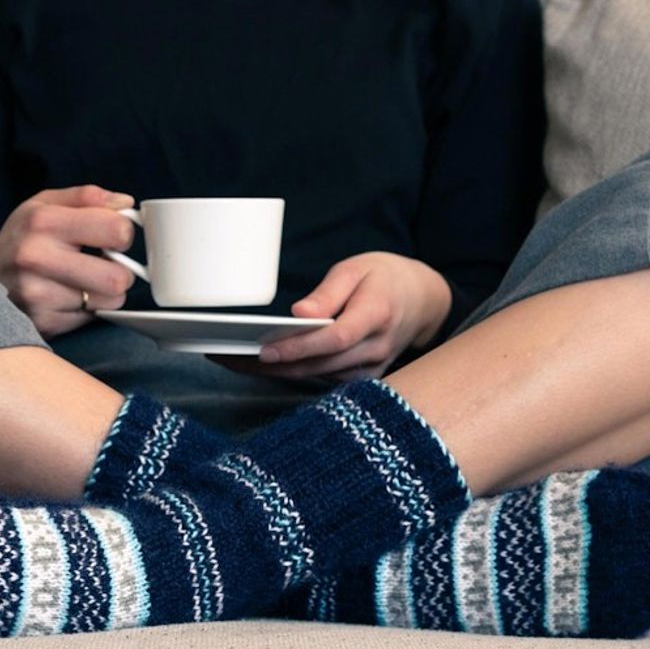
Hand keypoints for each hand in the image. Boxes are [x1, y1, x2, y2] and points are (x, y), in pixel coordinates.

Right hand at [0, 184, 135, 337]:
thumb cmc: (20, 238)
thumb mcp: (43, 204)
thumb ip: (86, 197)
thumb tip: (125, 204)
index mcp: (44, 221)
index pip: (116, 230)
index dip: (123, 234)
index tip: (112, 238)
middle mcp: (38, 258)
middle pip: (118, 277)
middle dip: (121, 272)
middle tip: (105, 265)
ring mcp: (38, 294)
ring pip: (110, 302)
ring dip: (106, 293)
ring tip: (86, 282)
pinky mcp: (42, 322)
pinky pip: (90, 319)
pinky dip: (86, 309)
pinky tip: (68, 297)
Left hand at [214, 252, 451, 382]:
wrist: (422, 300)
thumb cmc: (384, 278)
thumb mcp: (356, 269)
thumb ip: (328, 292)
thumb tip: (298, 314)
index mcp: (377, 314)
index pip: (334, 339)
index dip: (298, 348)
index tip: (263, 350)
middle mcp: (375, 348)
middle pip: (318, 365)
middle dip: (271, 366)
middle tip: (228, 357)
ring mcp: (371, 368)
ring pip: (316, 376)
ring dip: (274, 373)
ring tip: (232, 359)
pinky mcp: (363, 378)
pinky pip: (322, 379)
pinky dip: (291, 373)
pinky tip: (260, 365)